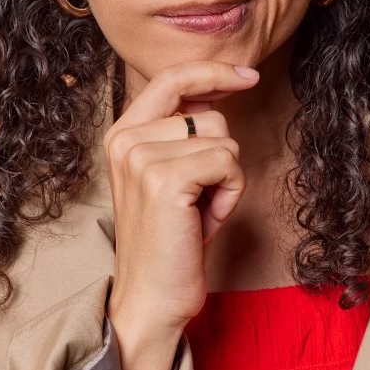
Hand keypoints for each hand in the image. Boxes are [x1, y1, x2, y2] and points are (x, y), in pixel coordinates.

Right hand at [104, 60, 259, 339]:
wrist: (150, 299)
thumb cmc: (169, 241)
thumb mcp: (169, 176)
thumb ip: (180, 133)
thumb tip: (214, 92)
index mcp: (121, 134)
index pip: (170, 78)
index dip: (212, 71)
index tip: (248, 76)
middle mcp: (125, 139)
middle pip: (210, 115)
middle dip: (221, 157)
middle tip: (198, 199)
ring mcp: (141, 157)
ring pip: (223, 139)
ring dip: (226, 179)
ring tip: (198, 212)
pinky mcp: (164, 179)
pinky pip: (228, 162)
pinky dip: (230, 193)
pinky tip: (205, 220)